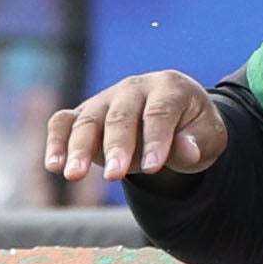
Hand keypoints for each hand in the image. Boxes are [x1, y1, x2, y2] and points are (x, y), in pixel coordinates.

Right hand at [46, 71, 226, 186]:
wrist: (176, 118)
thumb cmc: (193, 129)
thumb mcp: (209, 137)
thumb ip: (198, 143)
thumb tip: (186, 151)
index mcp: (169, 87)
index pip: (159, 113)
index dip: (156, 140)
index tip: (153, 168)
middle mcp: (134, 88)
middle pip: (121, 116)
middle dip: (117, 147)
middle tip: (114, 176)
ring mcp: (106, 99)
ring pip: (88, 119)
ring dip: (79, 148)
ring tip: (73, 175)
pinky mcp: (85, 113)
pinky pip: (64, 122)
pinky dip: (56, 140)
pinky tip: (53, 166)